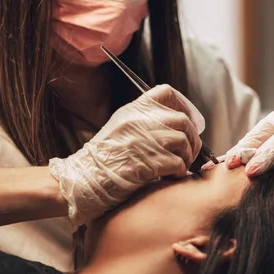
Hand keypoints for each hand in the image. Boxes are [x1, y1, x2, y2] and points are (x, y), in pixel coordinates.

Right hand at [49, 85, 203, 226]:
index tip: (188, 122)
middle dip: (191, 139)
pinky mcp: (148, 163)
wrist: (81, 181)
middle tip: (187, 154)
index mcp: (132, 110)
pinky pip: (179, 164)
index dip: (184, 106)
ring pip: (183, 142)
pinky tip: (168, 178)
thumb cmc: (103, 161)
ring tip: (176, 168)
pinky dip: (179, 173)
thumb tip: (178, 124)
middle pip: (182, 120)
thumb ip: (145, 122)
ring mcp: (143, 141)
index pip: (166, 92)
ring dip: (186, 158)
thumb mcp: (120, 129)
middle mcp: (139, 121)